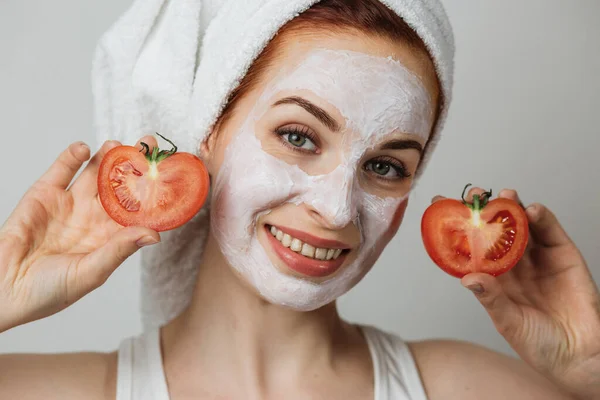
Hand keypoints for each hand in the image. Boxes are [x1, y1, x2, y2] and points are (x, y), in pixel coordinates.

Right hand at [0, 137, 160, 331]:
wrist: (2, 290)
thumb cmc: (47, 292)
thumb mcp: (90, 273)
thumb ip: (119, 250)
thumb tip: (155, 234)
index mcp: (110, 238)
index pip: (138, 211)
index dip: (153, 194)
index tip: (168, 176)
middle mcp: (93, 217)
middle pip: (120, 187)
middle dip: (135, 167)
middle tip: (149, 145)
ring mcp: (70, 204)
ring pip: (94, 173)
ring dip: (107, 157)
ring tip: (120, 145)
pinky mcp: (44, 195)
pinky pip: (62, 170)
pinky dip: (73, 156)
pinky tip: (86, 148)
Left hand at [433, 187, 599, 398]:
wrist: (579, 356)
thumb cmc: (539, 344)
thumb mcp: (508, 322)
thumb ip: (492, 298)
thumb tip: (468, 278)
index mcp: (494, 277)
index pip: (472, 247)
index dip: (458, 227)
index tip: (442, 207)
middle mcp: (513, 263)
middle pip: (495, 229)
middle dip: (484, 210)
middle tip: (474, 196)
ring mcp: (537, 256)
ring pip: (522, 224)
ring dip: (512, 207)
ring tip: (504, 196)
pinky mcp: (562, 254)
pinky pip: (550, 230)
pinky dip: (541, 216)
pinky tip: (531, 210)